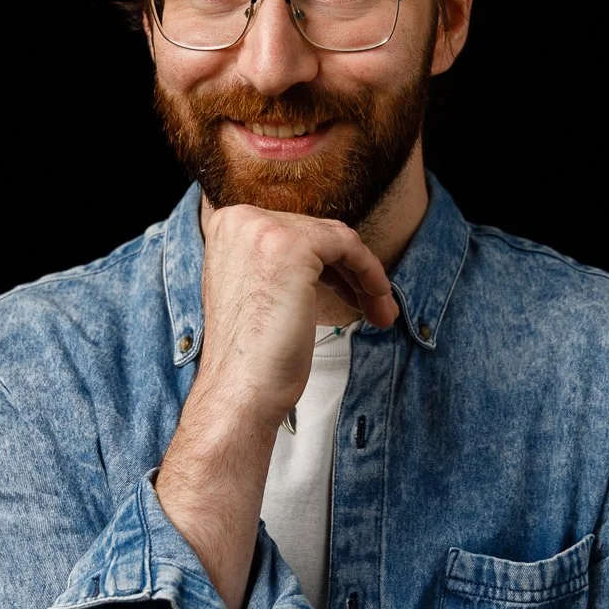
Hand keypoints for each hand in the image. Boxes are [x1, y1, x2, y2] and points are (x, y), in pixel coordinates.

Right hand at [195, 204, 398, 430]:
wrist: (241, 389)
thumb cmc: (253, 356)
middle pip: (317, 234)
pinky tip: (378, 299)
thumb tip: (325, 256)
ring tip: (379, 312)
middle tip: (373, 307)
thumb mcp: (258, 290)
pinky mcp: (292, 245)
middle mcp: (240, 219)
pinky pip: (349, 246)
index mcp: (228, 226)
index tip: (348, 292)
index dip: (327, 264)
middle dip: (350, 273)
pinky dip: (370, 271)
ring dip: (364, 277)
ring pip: (337, 240)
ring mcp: (264, 229)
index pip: (295, 232)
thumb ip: (277, 263)